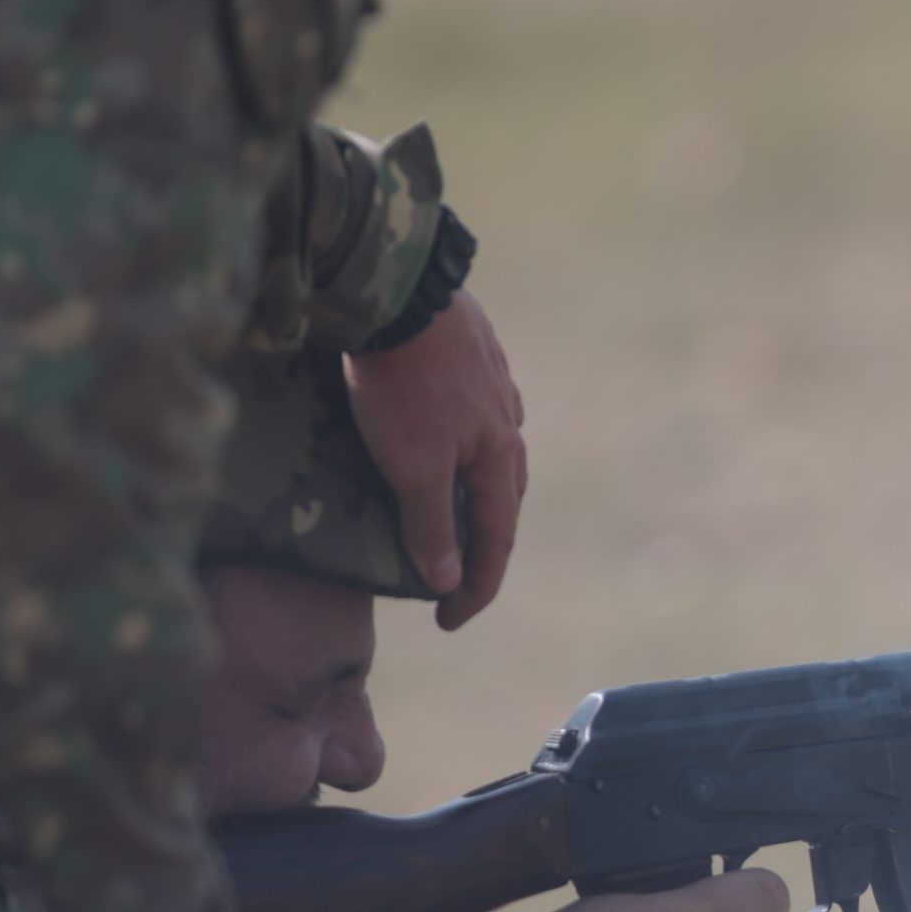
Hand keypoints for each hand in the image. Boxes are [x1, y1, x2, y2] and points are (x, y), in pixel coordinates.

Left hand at [344, 290, 526, 631]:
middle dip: (484, 541)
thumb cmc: (404, 384)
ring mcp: (495, 386)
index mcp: (499, 458)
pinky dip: (467, 439)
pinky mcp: (474, 352)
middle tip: (454, 572)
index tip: (448, 621)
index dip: (475, 588)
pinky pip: (479, 410)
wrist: (402, 290)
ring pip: (495, 450)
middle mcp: (508, 425)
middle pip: (504, 498)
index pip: (495, 541)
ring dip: (479, 487)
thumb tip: (447, 580)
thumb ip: (430, 524)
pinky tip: (449, 429)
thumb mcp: (411, 465)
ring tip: (454, 504)